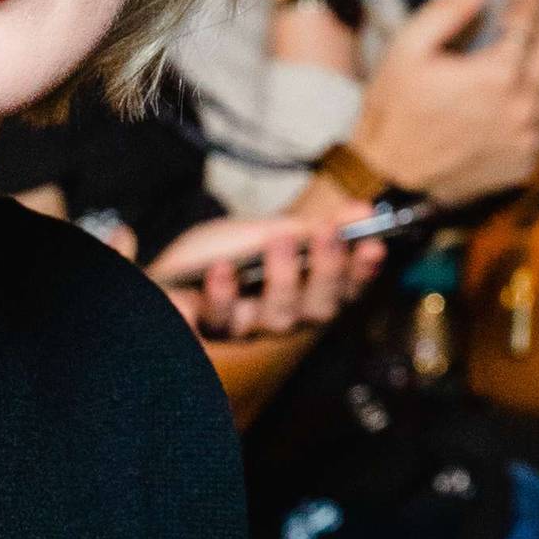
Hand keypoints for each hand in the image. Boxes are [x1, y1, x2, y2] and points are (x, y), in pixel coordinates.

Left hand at [146, 213, 384, 338]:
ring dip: (282, 278)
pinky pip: (218, 319)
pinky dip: (221, 293)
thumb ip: (312, 229)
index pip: (343, 291)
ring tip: (278, 239)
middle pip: (315, 311)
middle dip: (326, 271)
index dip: (361, 271)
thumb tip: (364, 211)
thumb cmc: (221, 254)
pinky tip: (222, 268)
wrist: (165, 272)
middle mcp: (278, 320)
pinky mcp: (205, 327)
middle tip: (327, 234)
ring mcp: (243, 328)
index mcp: (302, 298)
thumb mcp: (268, 231)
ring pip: (275, 319)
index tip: (373, 244)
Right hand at [353, 0, 538, 201]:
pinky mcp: (527, 159)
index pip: (526, 15)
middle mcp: (525, 105)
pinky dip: (537, 98)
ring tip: (530, 40)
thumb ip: (451, 7)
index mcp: (497, 74)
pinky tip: (524, 87)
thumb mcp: (408, 49)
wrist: (390, 179)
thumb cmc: (393, 110)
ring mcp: (530, 136)